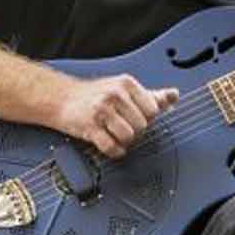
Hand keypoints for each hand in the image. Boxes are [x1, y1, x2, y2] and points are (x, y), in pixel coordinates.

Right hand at [55, 74, 179, 158]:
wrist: (61, 98)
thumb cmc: (95, 95)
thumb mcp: (124, 89)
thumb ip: (151, 95)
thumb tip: (174, 95)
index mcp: (127, 83)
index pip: (153, 109)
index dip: (146, 118)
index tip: (136, 117)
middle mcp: (115, 94)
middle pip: (142, 125)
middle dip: (135, 131)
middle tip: (123, 127)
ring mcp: (101, 110)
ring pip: (129, 137)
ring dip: (124, 141)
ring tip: (115, 135)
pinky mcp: (89, 126)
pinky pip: (111, 147)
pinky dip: (113, 150)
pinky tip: (109, 144)